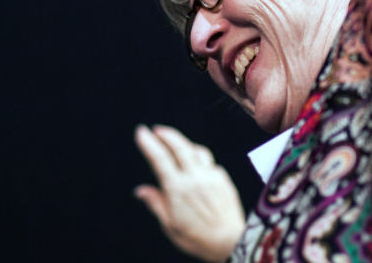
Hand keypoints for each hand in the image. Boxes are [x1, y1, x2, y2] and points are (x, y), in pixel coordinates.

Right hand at [134, 124, 245, 262]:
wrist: (230, 242)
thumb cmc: (198, 238)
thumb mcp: (170, 225)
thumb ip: (156, 203)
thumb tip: (141, 190)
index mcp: (177, 189)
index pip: (160, 158)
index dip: (149, 143)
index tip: (142, 132)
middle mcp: (194, 178)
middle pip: (180, 146)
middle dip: (167, 134)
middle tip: (157, 130)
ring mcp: (211, 176)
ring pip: (197, 151)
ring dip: (185, 144)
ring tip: (176, 145)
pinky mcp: (223, 179)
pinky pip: (209, 163)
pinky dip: (200, 161)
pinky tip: (196, 168)